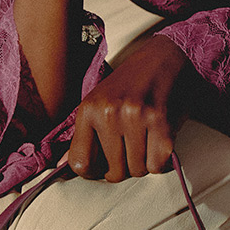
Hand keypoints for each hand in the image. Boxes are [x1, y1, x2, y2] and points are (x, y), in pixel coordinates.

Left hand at [68, 35, 194, 181]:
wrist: (165, 57)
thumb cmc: (131, 83)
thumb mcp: (99, 101)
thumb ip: (84, 134)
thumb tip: (64, 165)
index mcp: (88, 110)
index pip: (80, 163)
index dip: (94, 172)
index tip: (105, 165)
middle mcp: (109, 113)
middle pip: (114, 173)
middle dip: (125, 169)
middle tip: (131, 151)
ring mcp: (135, 117)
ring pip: (138, 170)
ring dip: (144, 164)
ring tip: (146, 143)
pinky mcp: (161, 122)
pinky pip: (157, 165)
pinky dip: (161, 160)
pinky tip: (159, 142)